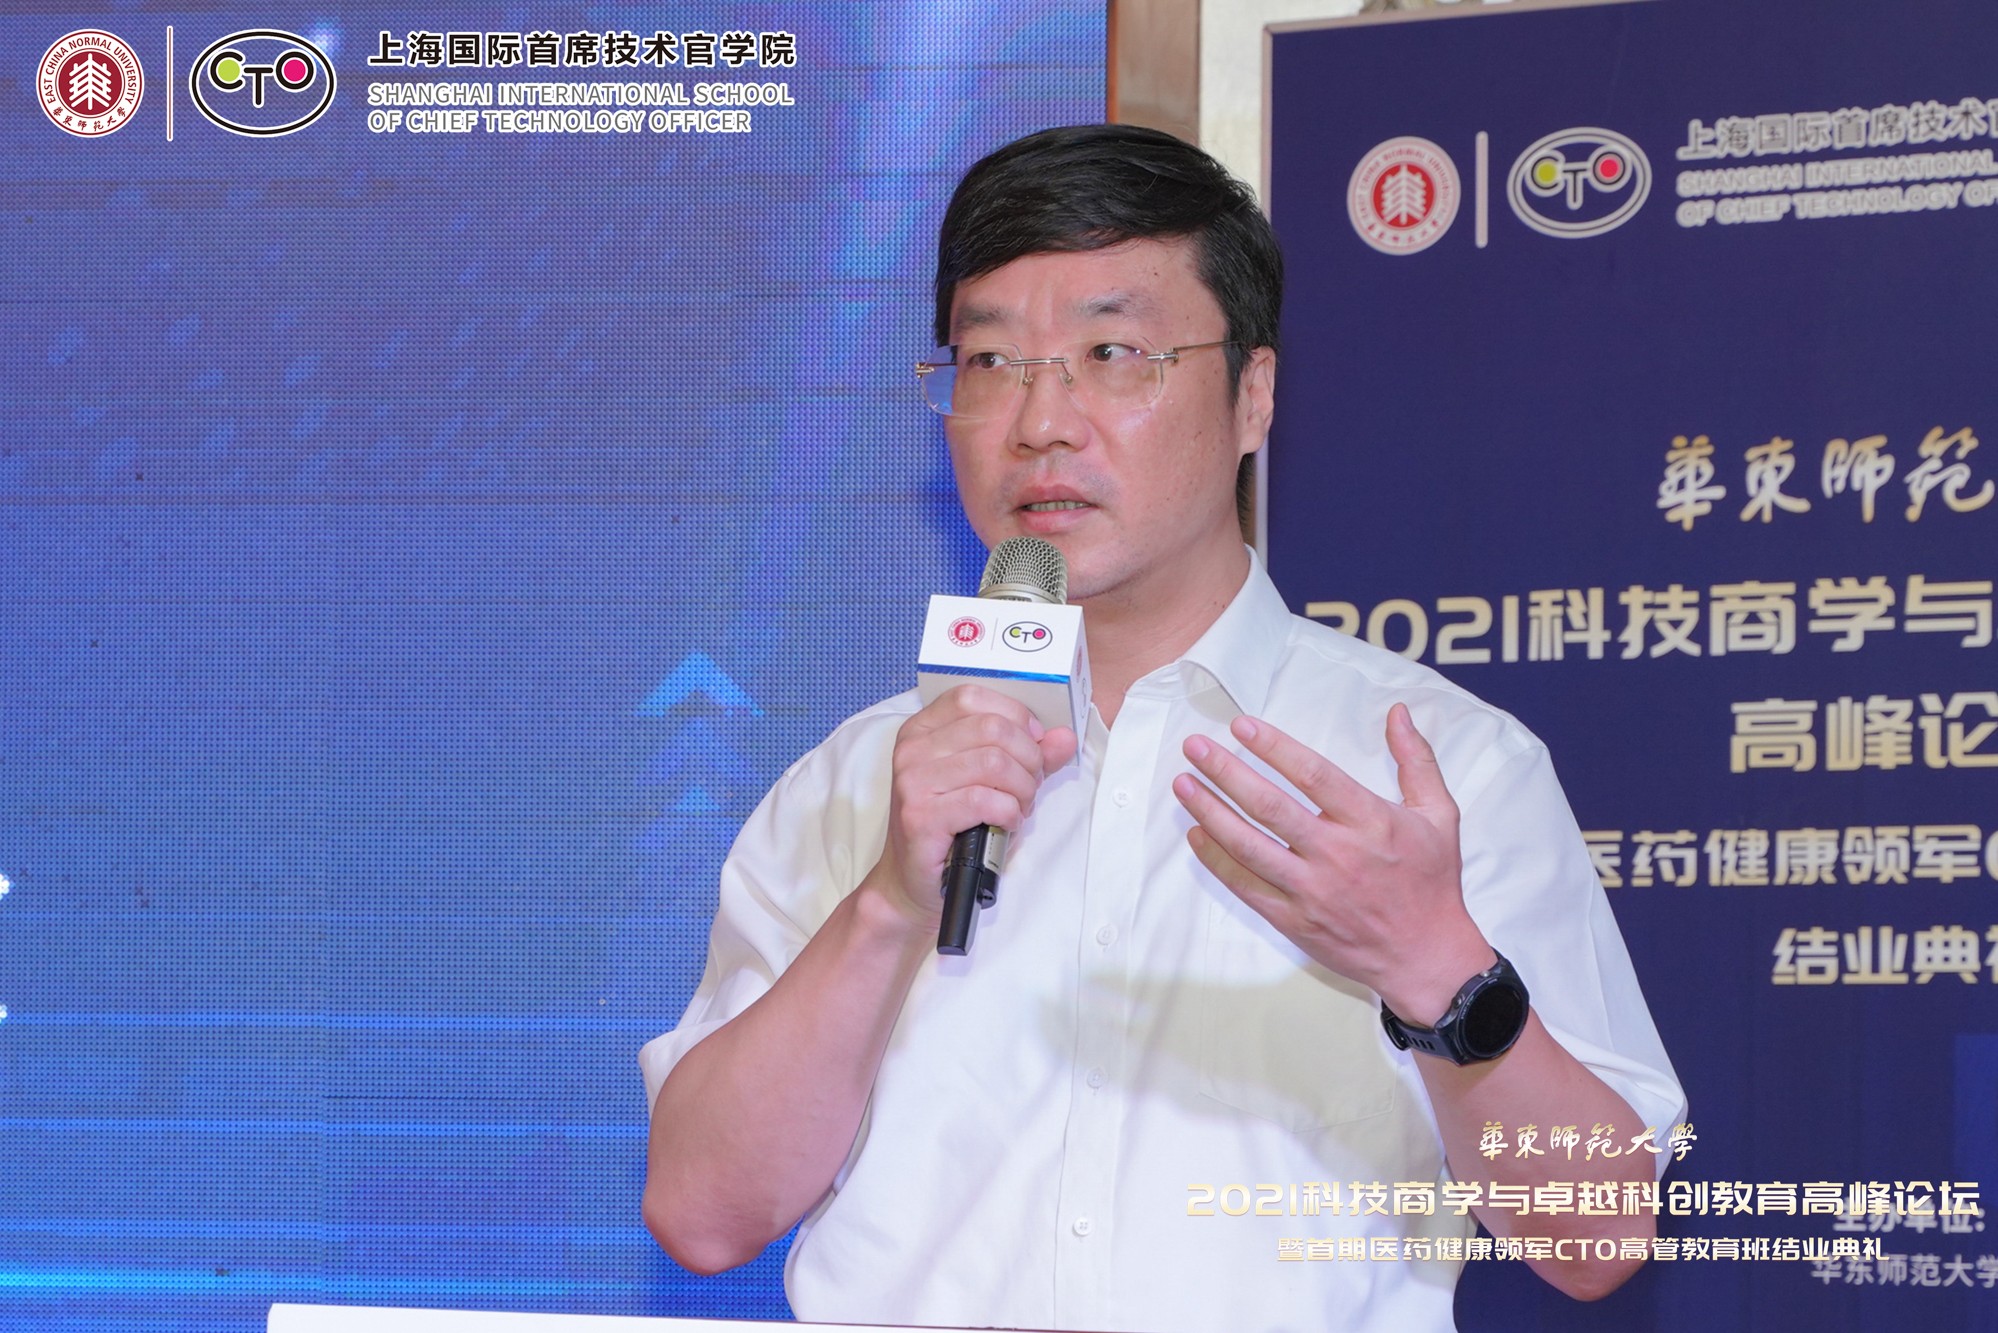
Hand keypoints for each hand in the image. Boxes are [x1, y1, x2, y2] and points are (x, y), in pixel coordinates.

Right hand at [874, 684, 1077, 928]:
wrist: (912, 880)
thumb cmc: (952, 826)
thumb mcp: (987, 781)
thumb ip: (1026, 754)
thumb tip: (1063, 737)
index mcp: (922, 730)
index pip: (971, 696)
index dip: (1014, 716)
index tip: (1032, 742)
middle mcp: (912, 750)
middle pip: (992, 728)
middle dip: (1027, 758)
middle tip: (1030, 785)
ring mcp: (913, 782)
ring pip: (993, 762)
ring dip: (1022, 788)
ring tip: (1019, 806)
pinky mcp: (921, 816)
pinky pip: (985, 800)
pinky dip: (1009, 812)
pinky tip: (1007, 823)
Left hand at [1170, 704, 1490, 1020]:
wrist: (1426, 957)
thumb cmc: (1431, 881)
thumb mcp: (1439, 815)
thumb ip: (1416, 761)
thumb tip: (1397, 713)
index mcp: (1371, 822)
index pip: (1312, 775)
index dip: (1274, 747)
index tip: (1240, 726)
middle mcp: (1337, 854)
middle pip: (1269, 806)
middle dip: (1225, 772)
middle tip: (1195, 747)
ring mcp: (1312, 890)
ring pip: (1249, 846)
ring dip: (1210, 813)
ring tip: (1183, 784)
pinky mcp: (1295, 920)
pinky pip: (1246, 886)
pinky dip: (1217, 861)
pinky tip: (1196, 835)